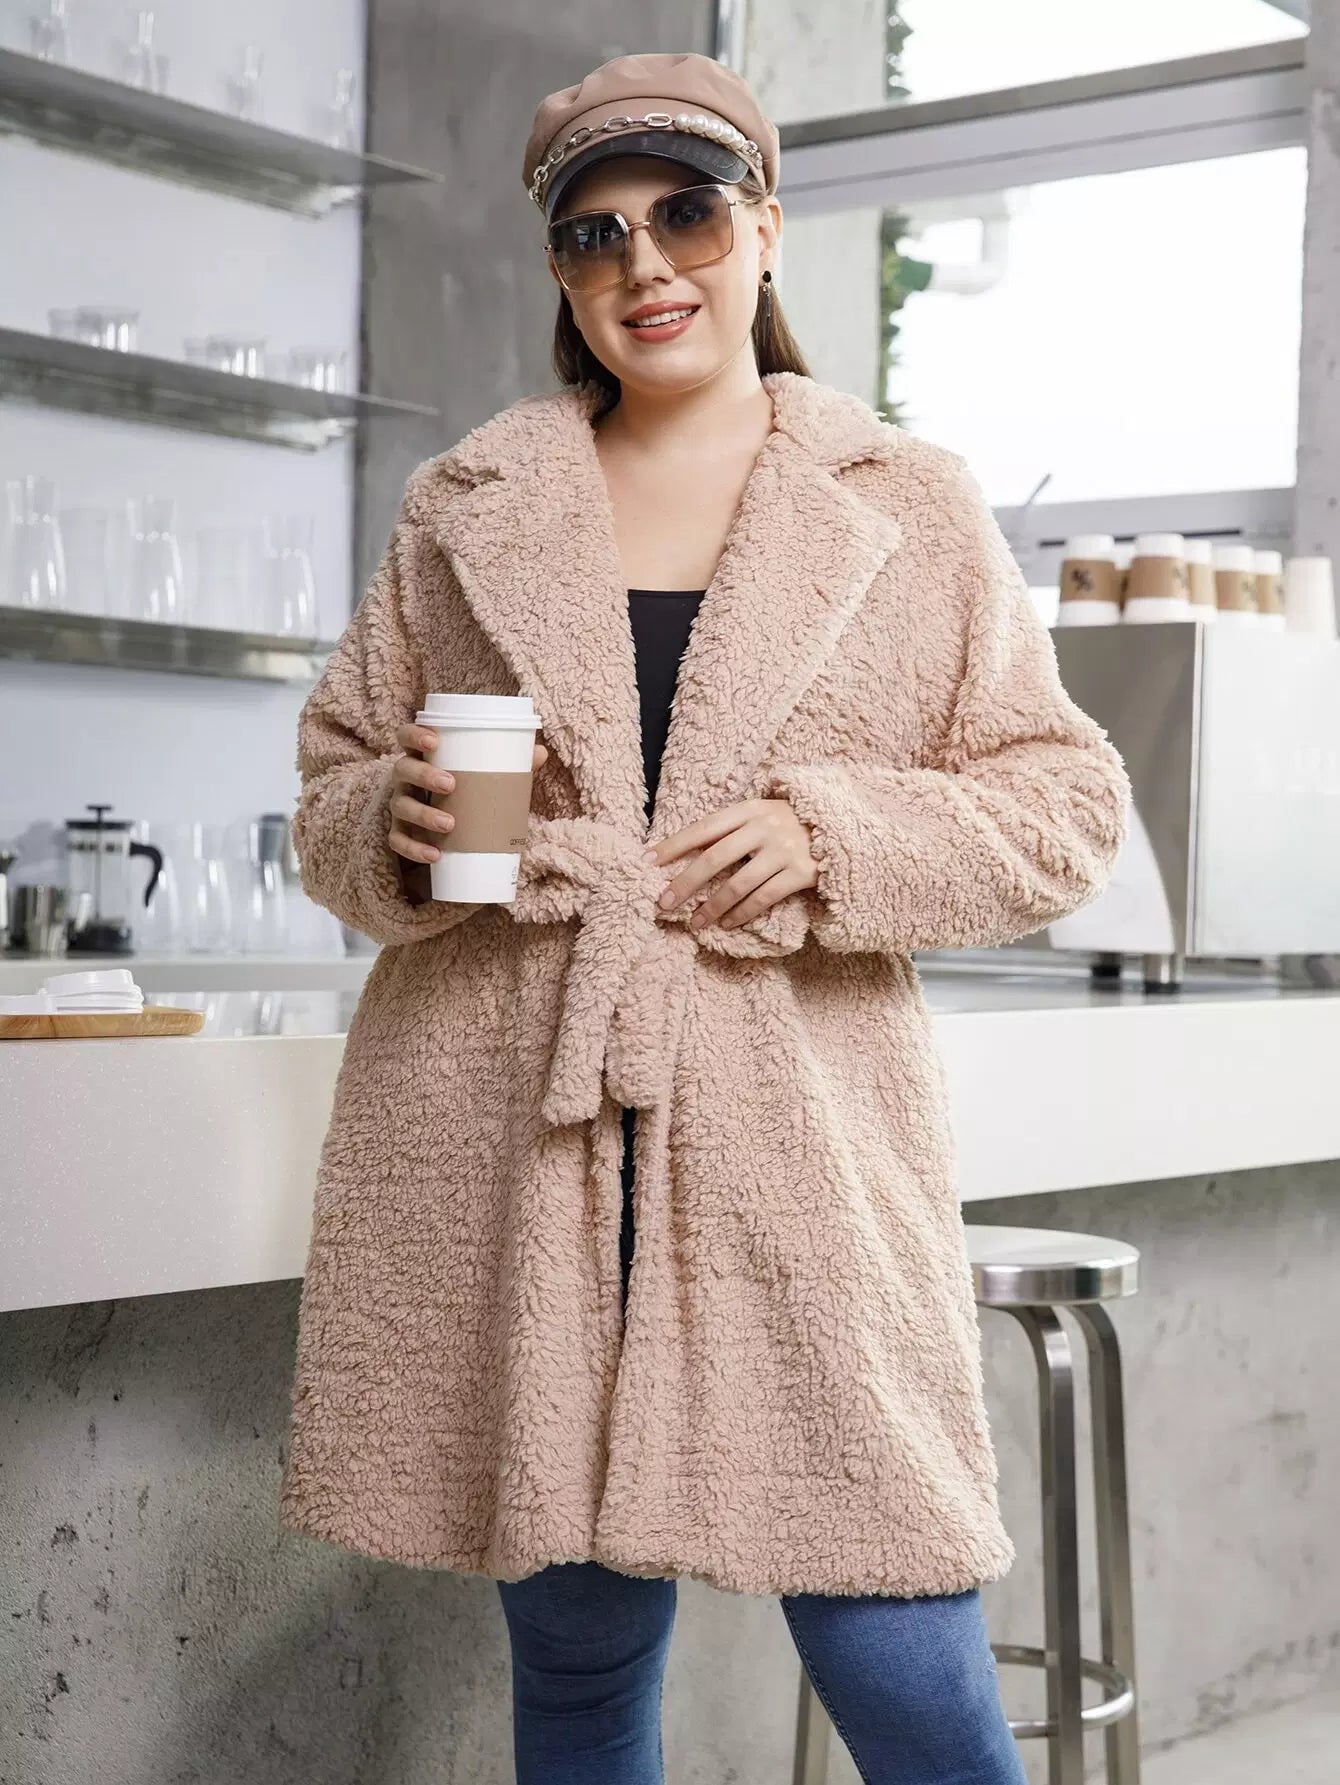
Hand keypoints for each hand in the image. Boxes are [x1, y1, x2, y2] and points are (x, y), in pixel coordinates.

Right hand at [389, 722, 548, 863]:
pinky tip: (435, 855)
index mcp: (422, 756)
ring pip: (401, 807)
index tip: (433, 741)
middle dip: (424, 775)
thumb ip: (507, 762)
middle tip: (451, 784)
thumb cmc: (463, 789)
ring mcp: (400, 805)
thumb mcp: (479, 774)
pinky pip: (398, 841)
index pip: (405, 736)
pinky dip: (414, 849)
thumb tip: (540, 752)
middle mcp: (405, 778)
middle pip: (403, 769)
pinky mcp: (399, 833)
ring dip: (423, 815)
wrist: (439, 823)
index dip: (414, 734)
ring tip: (449, 824)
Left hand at [644, 798, 819, 930]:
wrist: (842, 829)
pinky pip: (763, 898)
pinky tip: (727, 924)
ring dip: (712, 907)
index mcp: (749, 809)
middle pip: (714, 858)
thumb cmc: (791, 824)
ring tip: (694, 923)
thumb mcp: (761, 815)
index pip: (702, 828)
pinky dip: (742, 914)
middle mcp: (764, 827)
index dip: (672, 845)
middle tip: (662, 902)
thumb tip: (684, 852)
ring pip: (737, 884)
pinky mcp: (801, 873)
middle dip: (684, 883)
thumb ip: (731, 829)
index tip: (646, 862)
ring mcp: (784, 850)